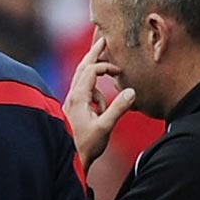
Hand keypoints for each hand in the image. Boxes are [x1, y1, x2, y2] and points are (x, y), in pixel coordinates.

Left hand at [64, 34, 136, 171]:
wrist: (68, 161)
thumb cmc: (84, 147)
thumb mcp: (105, 128)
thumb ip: (118, 109)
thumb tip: (131, 91)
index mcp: (78, 98)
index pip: (92, 71)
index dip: (106, 66)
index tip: (120, 72)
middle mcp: (71, 97)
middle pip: (82, 68)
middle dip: (94, 53)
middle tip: (103, 39)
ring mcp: (70, 103)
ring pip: (81, 79)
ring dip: (96, 77)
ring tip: (107, 89)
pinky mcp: (72, 110)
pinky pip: (84, 92)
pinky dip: (94, 92)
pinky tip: (101, 108)